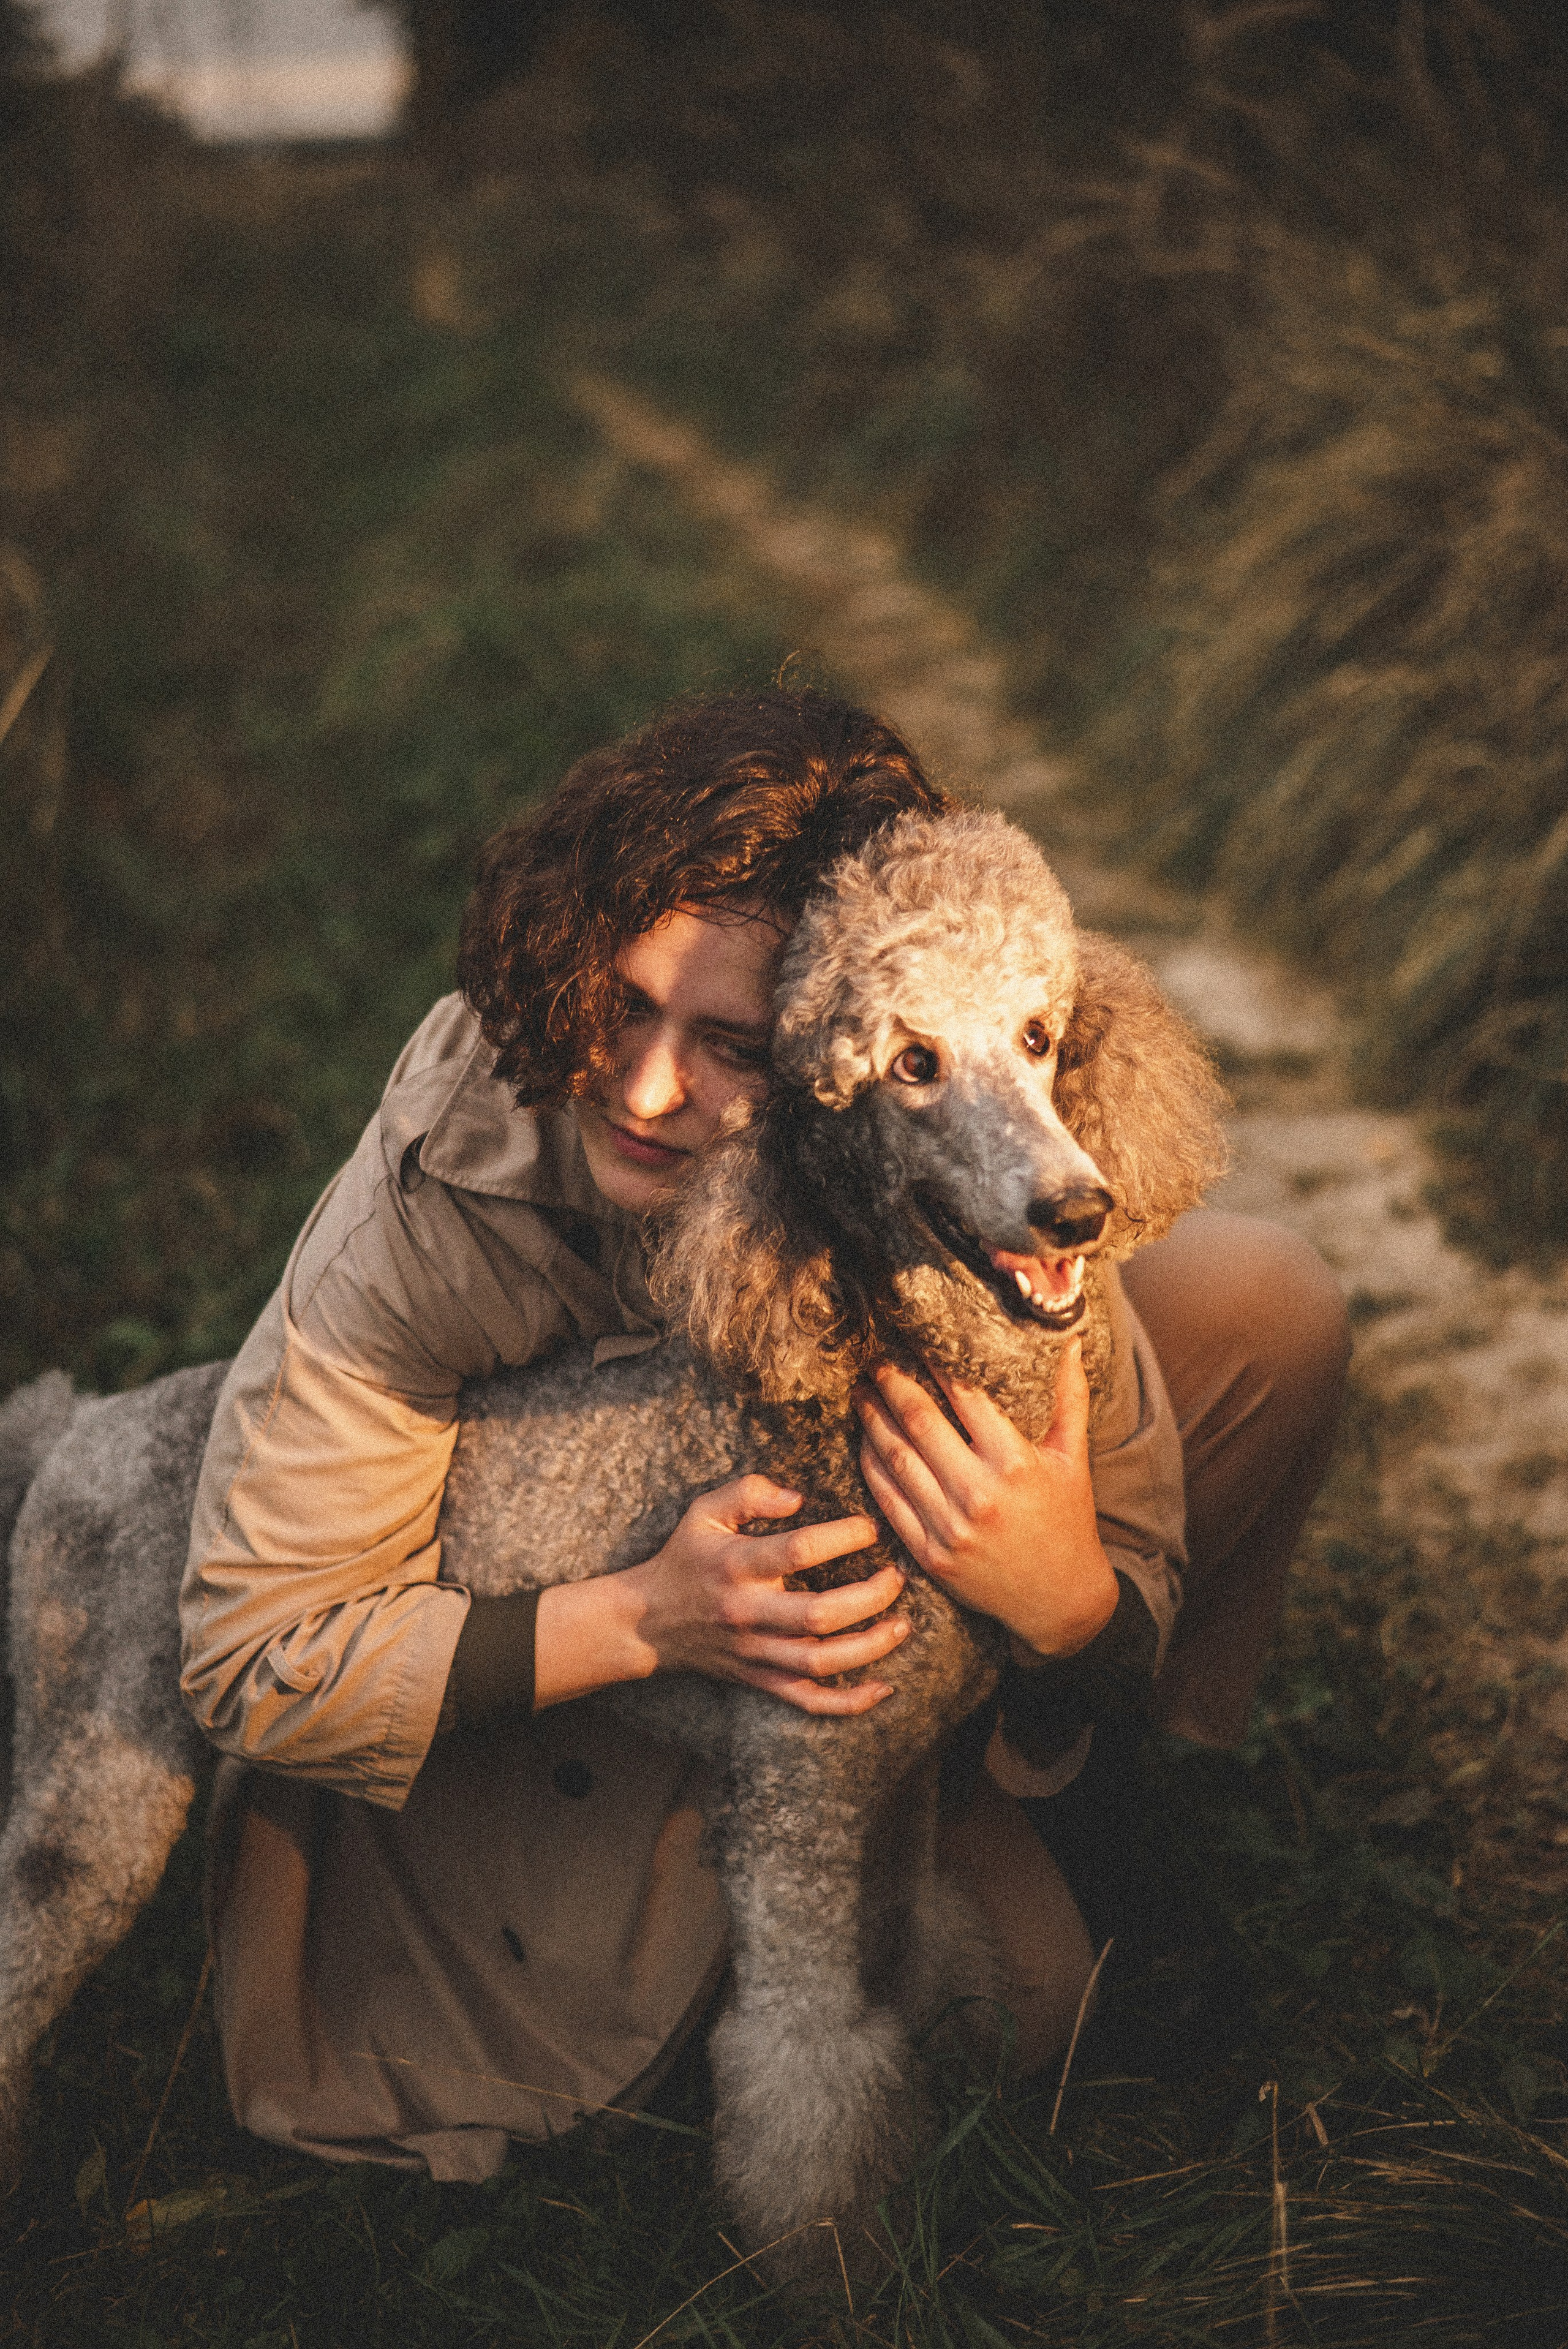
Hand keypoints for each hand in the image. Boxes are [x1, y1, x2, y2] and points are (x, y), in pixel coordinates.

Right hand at [619, 1474, 905, 1713]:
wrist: (647, 1622)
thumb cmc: (684, 1558)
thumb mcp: (703, 1512)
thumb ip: (748, 1493)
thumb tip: (798, 1497)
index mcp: (737, 1565)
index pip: (798, 1550)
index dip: (843, 1537)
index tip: (871, 1529)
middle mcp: (748, 1612)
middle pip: (819, 1613)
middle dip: (870, 1597)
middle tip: (898, 1578)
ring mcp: (755, 1652)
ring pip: (820, 1660)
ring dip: (870, 1646)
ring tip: (902, 1625)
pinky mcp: (760, 1679)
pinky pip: (808, 1699)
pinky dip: (848, 1702)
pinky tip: (883, 1688)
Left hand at [854, 1340, 1117, 1658]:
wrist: (1061, 1600)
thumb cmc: (1068, 1520)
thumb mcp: (1073, 1458)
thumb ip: (1069, 1398)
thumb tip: (1071, 1342)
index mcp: (1015, 1463)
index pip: (964, 1396)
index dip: (934, 1363)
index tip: (915, 1339)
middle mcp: (979, 1494)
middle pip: (920, 1422)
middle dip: (892, 1386)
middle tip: (875, 1362)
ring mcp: (950, 1528)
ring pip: (896, 1459)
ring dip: (872, 1421)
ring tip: (862, 1394)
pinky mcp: (930, 1555)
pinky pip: (888, 1501)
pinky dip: (871, 1467)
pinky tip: (865, 1442)